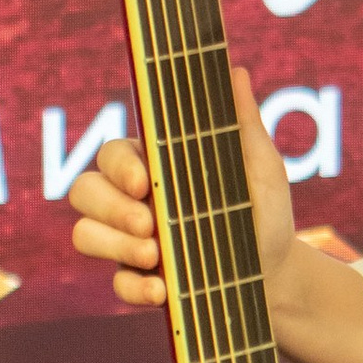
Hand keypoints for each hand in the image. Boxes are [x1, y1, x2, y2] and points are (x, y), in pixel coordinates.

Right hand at [65, 69, 298, 308]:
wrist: (278, 273)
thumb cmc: (264, 211)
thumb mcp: (261, 167)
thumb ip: (242, 124)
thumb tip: (237, 72)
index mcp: (154, 164)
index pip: (113, 153)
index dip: (119, 166)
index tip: (144, 182)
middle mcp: (131, 199)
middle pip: (84, 191)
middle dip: (110, 208)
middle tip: (149, 224)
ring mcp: (128, 240)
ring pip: (84, 234)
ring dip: (114, 246)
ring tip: (155, 255)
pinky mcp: (137, 279)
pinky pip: (116, 283)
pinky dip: (134, 288)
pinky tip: (162, 290)